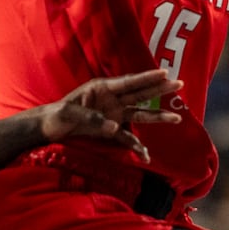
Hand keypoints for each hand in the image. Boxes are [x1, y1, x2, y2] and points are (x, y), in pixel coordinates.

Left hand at [32, 69, 182, 160]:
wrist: (49, 128)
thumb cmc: (57, 114)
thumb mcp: (70, 113)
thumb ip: (92, 118)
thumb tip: (114, 127)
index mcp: (102, 88)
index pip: (128, 82)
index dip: (147, 77)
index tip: (164, 72)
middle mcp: (112, 100)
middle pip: (140, 94)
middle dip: (160, 89)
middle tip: (179, 83)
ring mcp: (113, 115)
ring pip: (140, 114)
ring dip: (158, 116)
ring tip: (177, 117)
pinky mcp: (111, 130)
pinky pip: (127, 139)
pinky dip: (137, 147)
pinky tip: (145, 156)